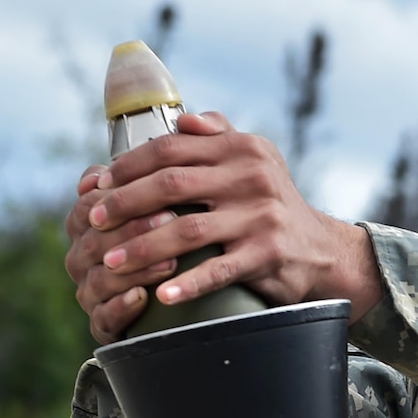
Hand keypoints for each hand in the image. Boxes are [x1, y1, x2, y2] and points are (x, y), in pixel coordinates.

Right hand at [65, 166, 180, 343]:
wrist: (193, 298)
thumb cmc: (180, 238)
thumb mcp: (177, 203)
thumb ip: (170, 168)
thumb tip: (183, 124)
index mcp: (89, 225)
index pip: (91, 206)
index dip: (121, 198)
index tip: (159, 192)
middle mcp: (83, 258)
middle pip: (93, 242)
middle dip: (132, 231)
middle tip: (172, 222)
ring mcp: (92, 293)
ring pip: (99, 280)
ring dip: (134, 269)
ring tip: (170, 262)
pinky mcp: (104, 326)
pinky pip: (103, 320)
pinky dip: (121, 308)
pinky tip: (143, 298)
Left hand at [66, 112, 382, 342]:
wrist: (323, 251)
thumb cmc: (273, 205)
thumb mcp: (256, 160)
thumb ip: (219, 136)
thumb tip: (181, 120)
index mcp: (243, 149)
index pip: (172, 149)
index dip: (128, 166)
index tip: (98, 185)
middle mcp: (253, 178)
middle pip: (172, 184)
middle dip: (125, 203)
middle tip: (95, 222)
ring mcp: (261, 217)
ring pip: (186, 230)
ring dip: (142, 247)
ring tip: (111, 262)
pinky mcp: (268, 254)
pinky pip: (219, 271)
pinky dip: (188, 285)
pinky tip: (162, 297)